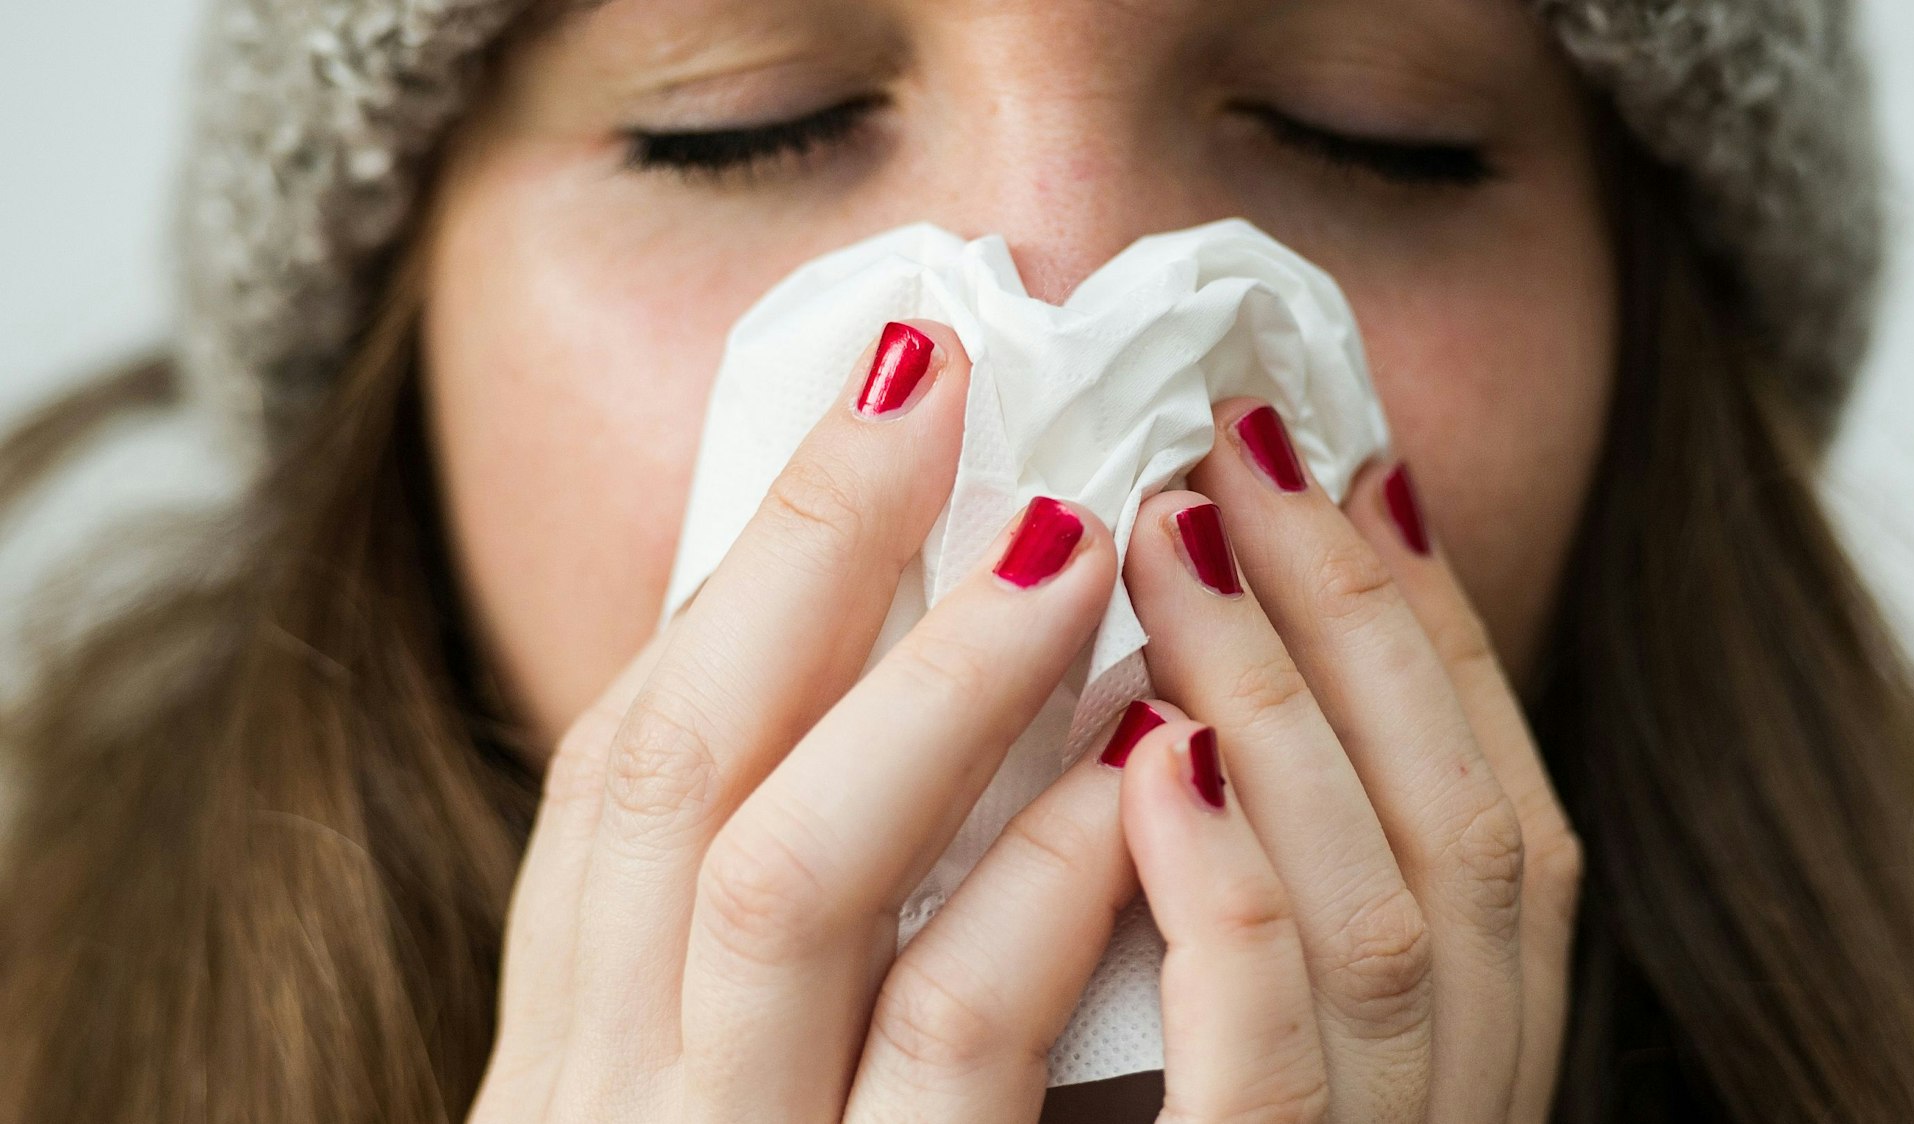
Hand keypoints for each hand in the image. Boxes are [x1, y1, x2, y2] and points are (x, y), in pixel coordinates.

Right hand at [468, 320, 1143, 1121]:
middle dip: (805, 555)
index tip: (869, 411)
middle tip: (942, 385)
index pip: (619, 764)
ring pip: (785, 879)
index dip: (740, 574)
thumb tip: (897, 676)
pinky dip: (1044, 880)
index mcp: (576, 1041)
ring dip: (937, 684)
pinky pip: (949, 1033)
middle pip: (670, 773)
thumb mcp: (732, 1088)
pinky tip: (1138, 766)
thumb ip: (785, 928)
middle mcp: (605, 1096)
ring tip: (1068, 541)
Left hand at [1108, 399, 1583, 1122]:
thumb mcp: (1234, 1031)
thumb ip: (1265, 882)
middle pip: (1457, 829)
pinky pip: (1270, 1055)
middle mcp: (1462, 1103)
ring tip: (1169, 532)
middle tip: (1236, 442)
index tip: (1359, 469)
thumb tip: (1177, 685)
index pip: (1501, 817)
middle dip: (1355, 614)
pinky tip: (1157, 754)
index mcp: (1476, 1056)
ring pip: (1375, 914)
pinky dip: (1228, 893)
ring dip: (1276, 698)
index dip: (1438, 631)